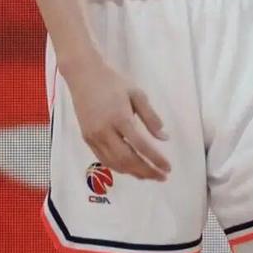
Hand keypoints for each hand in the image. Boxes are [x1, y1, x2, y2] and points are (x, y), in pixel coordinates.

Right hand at [63, 57, 170, 180]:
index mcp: (120, 118)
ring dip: (133, 173)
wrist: (84, 76)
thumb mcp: (137, 94)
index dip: (156, 159)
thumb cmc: (113, 82)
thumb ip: (151, 117)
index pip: (141, 145)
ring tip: (149, 175)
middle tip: (162, 177)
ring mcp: (94, 137)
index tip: (168, 168)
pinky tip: (130, 169)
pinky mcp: (87, 139)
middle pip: (128, 159)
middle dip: (146, 171)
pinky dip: (119, 167)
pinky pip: (104, 159)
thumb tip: (164, 138)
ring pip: (115, 163)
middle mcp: (105, 131)